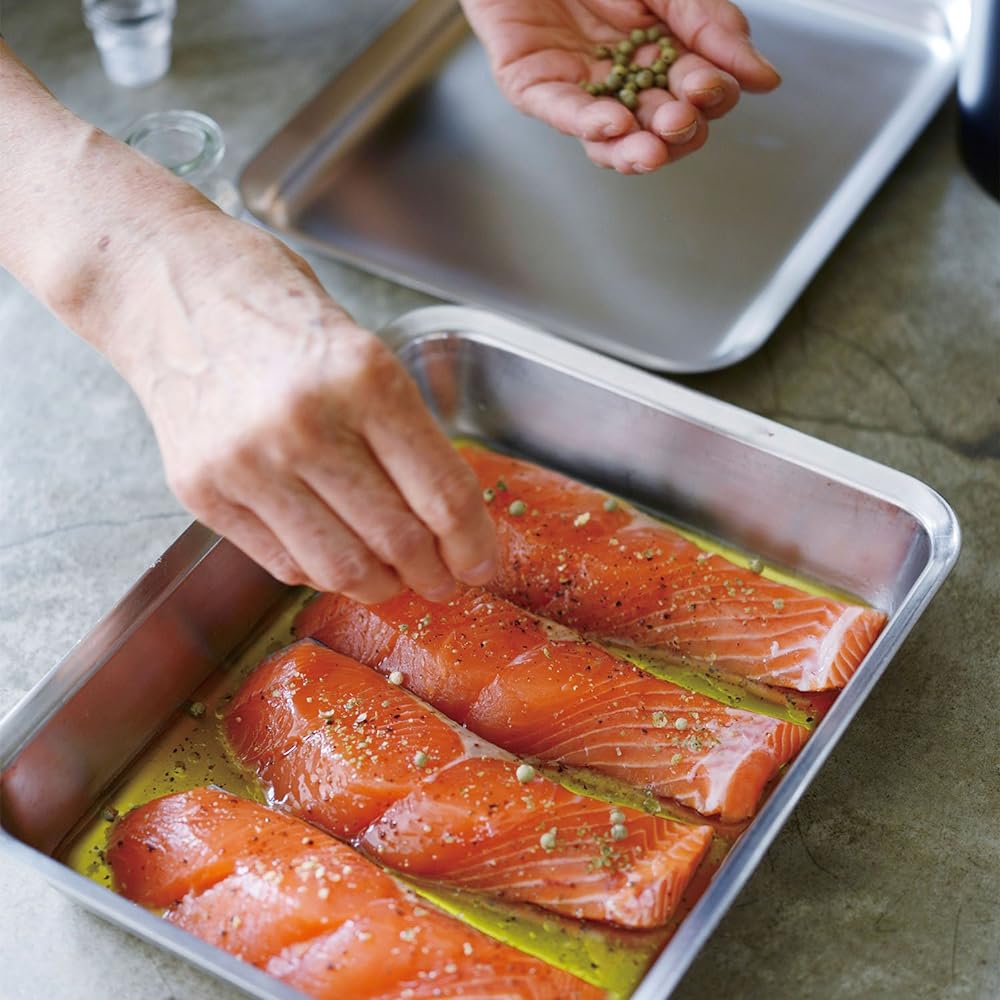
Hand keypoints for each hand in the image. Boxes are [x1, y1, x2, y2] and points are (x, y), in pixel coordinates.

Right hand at [108, 211, 495, 603]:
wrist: (171, 286)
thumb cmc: (280, 312)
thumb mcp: (367, 352)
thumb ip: (405, 434)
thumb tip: (448, 521)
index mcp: (365, 380)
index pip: (442, 495)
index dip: (472, 546)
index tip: (480, 565)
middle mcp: (304, 424)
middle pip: (397, 541)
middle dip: (433, 574)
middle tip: (442, 579)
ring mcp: (246, 462)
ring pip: (340, 568)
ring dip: (380, 586)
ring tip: (392, 578)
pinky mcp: (200, 491)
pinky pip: (283, 563)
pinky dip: (322, 573)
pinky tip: (336, 556)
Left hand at [462, 0, 779, 173]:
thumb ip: (709, 24)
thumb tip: (765, 80)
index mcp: (662, 50)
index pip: (699, 93)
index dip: (709, 97)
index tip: (712, 87)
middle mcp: (623, 79)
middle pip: (660, 126)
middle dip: (675, 129)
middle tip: (681, 118)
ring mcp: (578, 87)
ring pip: (612, 139)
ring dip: (635, 148)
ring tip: (652, 149)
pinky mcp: (532, 85)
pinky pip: (561, 112)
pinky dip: (587, 122)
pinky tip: (613, 124)